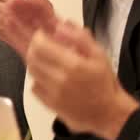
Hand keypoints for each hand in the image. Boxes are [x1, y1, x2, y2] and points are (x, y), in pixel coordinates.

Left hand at [27, 21, 139, 139]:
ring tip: (49, 62)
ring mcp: (53, 93)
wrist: (108, 113)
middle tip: (44, 47)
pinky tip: (51, 79)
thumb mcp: (99, 55)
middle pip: (31, 57)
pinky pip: (34, 87)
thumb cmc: (104, 83)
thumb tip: (60, 26)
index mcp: (73, 65)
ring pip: (32, 71)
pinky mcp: (49, 104)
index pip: (40, 45)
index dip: (38, 37)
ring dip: (36, 63)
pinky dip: (39, 80)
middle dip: (34, 48)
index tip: (43, 35)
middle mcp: (60, 79)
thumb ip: (79, 37)